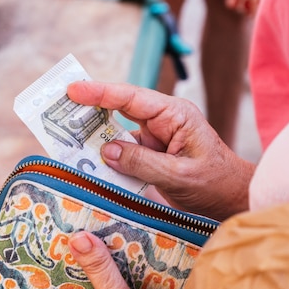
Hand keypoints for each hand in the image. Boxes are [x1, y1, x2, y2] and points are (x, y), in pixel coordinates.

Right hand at [67, 81, 254, 219]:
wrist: (231, 198)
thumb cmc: (214, 183)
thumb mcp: (179, 175)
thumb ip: (142, 162)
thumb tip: (106, 150)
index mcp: (174, 115)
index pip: (131, 98)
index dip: (100, 92)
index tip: (73, 90)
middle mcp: (161, 120)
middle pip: (118, 106)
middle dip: (89, 105)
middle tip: (57, 103)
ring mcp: (153, 135)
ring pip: (116, 128)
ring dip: (92, 132)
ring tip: (63, 132)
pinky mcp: (148, 152)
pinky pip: (120, 149)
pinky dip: (102, 153)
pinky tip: (84, 159)